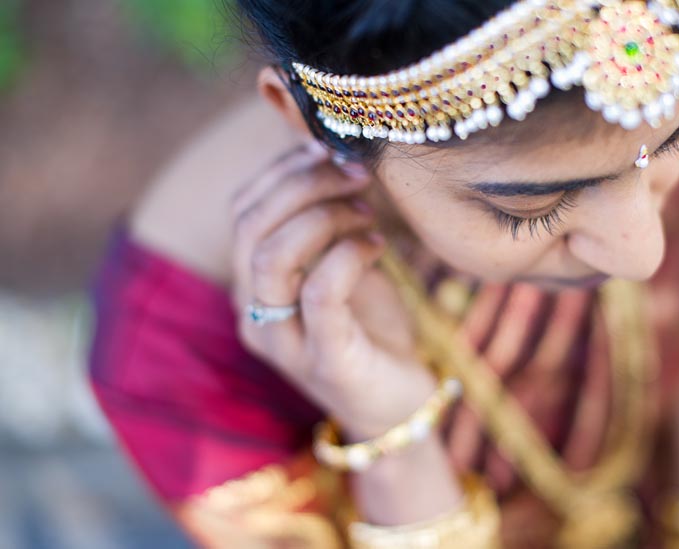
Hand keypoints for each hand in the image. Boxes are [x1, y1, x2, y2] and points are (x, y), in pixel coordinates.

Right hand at [229, 142, 437, 441]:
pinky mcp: (324, 362)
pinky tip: (379, 245)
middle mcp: (254, 311)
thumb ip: (328, 223)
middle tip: (355, 172)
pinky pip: (321, 293)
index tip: (328, 147)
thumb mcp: (344, 264)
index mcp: (253, 283)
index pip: (242, 209)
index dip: (282, 170)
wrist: (397, 404)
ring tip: (368, 210)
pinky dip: (349, 255)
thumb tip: (336, 154)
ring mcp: (284, 340)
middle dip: (304, 183)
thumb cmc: (370, 327)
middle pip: (250, 225)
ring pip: (272, 257)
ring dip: (323, 216)